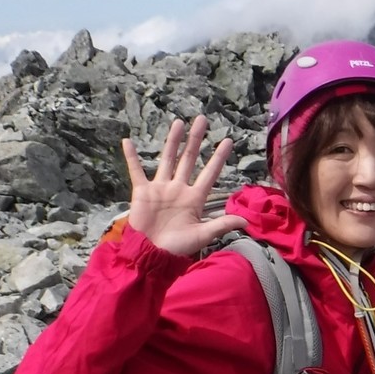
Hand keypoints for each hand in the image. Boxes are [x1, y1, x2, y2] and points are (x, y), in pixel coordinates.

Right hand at [122, 116, 247, 256]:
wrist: (150, 254)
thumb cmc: (177, 247)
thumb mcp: (203, 235)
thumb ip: (222, 225)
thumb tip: (246, 222)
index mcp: (195, 198)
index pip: (210, 172)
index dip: (219, 157)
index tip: (228, 140)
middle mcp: (179, 188)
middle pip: (189, 158)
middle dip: (196, 139)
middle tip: (202, 119)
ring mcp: (160, 188)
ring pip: (167, 159)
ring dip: (172, 141)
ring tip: (178, 122)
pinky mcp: (142, 192)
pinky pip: (136, 171)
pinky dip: (131, 157)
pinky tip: (128, 141)